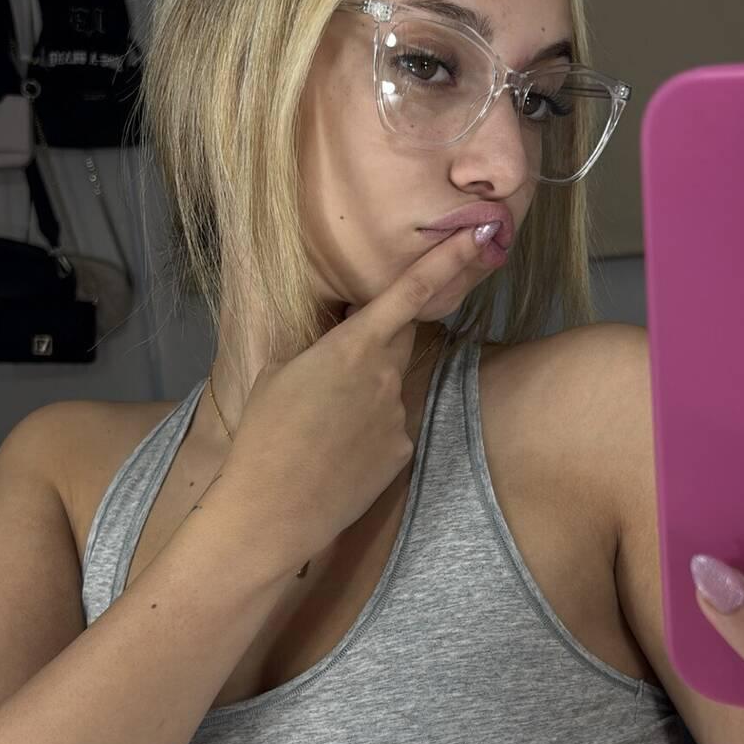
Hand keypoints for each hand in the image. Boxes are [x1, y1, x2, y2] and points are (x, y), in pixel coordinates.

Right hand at [216, 222, 492, 578]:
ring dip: (367, 394)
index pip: (412, 292)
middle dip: (381, 338)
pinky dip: (370, 433)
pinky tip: (337, 455)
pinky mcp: (402, 451)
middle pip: (400, 339)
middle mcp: (386, 375)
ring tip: (322, 427)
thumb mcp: (276, 370)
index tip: (480, 235)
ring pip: (390, 388)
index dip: (449, 259)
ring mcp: (398, 415)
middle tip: (339, 363)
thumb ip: (316, 345)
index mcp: (354, 345)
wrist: (272, 508)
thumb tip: (336, 336)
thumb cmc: (264, 431)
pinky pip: (390, 428)